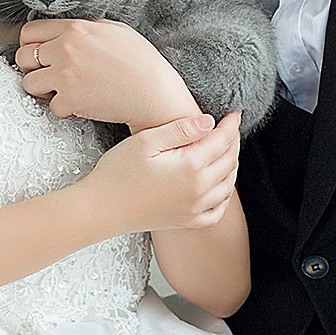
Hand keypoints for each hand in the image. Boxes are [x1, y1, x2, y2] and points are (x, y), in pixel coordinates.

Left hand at [14, 18, 196, 130]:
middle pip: (22, 57)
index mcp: (74, 29)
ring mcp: (64, 75)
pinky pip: (51, 107)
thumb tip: (69, 31)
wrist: (155, 93)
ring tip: (64, 91)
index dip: (33, 45)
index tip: (42, 55)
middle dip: (33, 68)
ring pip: (29, 83)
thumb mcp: (115, 30)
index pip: (29, 31)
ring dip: (43, 90)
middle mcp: (64, 49)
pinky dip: (64, 109)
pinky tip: (81, 104)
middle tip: (50, 75)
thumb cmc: (141, 62)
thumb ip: (86, 27)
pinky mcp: (69, 99)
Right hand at [82, 110, 240, 233]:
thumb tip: (209, 122)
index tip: (235, 112)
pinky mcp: (187, 221)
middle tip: (231, 128)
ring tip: (227, 150)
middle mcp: (198, 191)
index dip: (230, 124)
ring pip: (228, 185)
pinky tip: (220, 186)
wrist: (100, 209)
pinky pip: (218, 211)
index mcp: (190, 167)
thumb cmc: (117, 172)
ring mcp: (194, 209)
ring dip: (232, 165)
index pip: (221, 141)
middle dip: (234, 142)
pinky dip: (225, 196)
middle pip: (229, 162)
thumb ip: (180, 130)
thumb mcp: (146, 142)